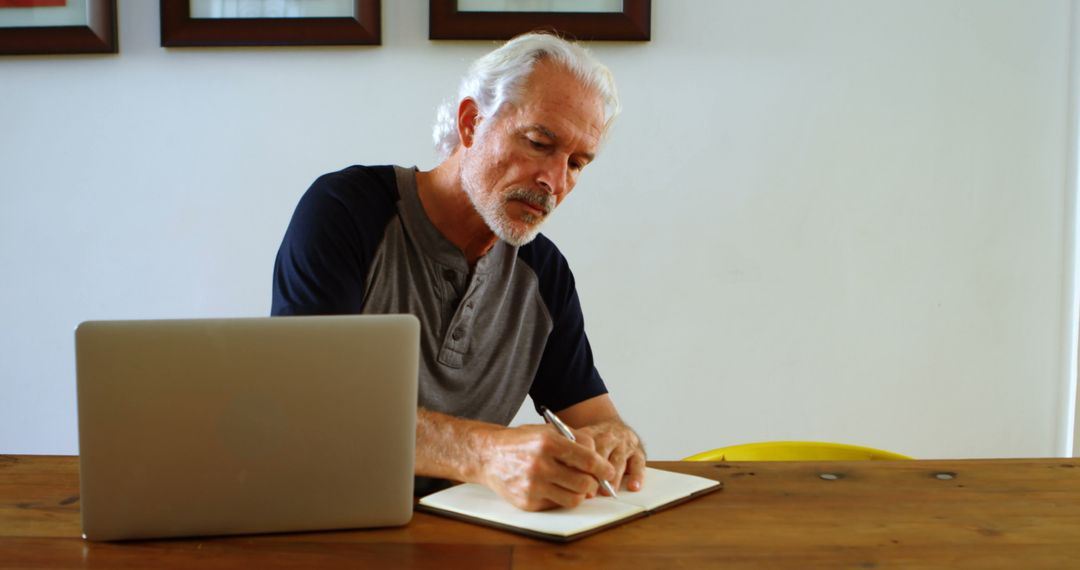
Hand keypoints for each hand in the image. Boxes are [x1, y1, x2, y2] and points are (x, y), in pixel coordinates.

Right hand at [477, 424, 615, 510]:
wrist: (489, 456)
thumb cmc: (521, 442)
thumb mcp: (547, 431)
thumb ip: (575, 439)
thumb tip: (599, 457)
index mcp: (547, 443)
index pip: (588, 460)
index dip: (603, 468)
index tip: (608, 470)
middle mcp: (540, 466)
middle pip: (584, 483)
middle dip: (593, 483)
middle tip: (592, 480)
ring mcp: (533, 487)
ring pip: (573, 499)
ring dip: (579, 493)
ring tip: (575, 484)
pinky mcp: (527, 503)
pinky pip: (556, 505)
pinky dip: (560, 497)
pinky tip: (554, 487)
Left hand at [577, 419, 645, 492]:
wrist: (615, 427)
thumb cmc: (595, 441)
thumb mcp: (583, 440)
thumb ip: (574, 453)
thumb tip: (562, 472)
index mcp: (593, 432)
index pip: (585, 445)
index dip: (579, 461)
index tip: (573, 476)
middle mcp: (610, 435)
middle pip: (603, 451)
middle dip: (596, 471)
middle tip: (590, 489)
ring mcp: (625, 443)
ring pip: (619, 460)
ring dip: (613, 477)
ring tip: (608, 492)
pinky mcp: (639, 451)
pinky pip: (639, 463)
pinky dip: (637, 476)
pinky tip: (633, 487)